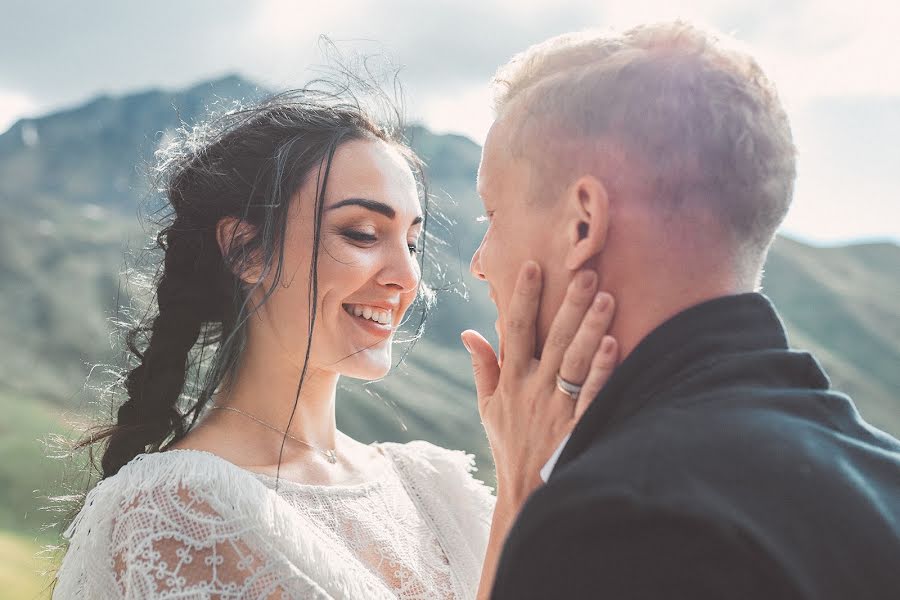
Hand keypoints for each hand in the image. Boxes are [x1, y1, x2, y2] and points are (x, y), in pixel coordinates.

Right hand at [462, 261, 616, 507]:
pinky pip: (591, 395)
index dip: (524, 298)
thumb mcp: (487, 407)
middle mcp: (533, 390)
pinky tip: (612, 345)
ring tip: (606, 298)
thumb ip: (482, 367)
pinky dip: (601, 371)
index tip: (533, 267)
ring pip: (574, 362)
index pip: (516, 331)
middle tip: (586, 272)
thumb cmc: (509, 444)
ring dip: (590, 329)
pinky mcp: (578, 427)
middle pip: (552, 340)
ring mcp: (556, 408)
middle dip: (569, 305)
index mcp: (511, 381)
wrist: (527, 492)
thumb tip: (469, 332)